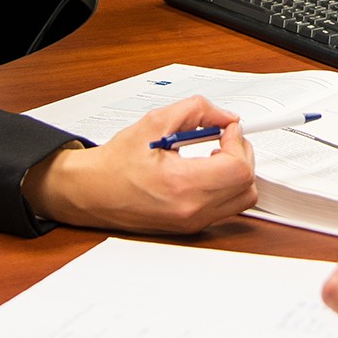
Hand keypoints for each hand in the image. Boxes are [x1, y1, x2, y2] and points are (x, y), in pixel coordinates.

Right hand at [22, 96, 257, 232]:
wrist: (90, 193)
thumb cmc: (114, 164)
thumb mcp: (154, 123)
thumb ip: (196, 111)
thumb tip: (225, 116)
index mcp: (180, 185)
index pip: (238, 169)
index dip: (238, 141)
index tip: (227, 128)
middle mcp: (190, 210)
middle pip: (246, 185)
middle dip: (242, 154)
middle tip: (224, 138)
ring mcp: (192, 223)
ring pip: (242, 200)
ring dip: (238, 173)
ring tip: (215, 155)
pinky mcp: (190, 227)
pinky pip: (227, 208)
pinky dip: (226, 186)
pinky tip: (206, 170)